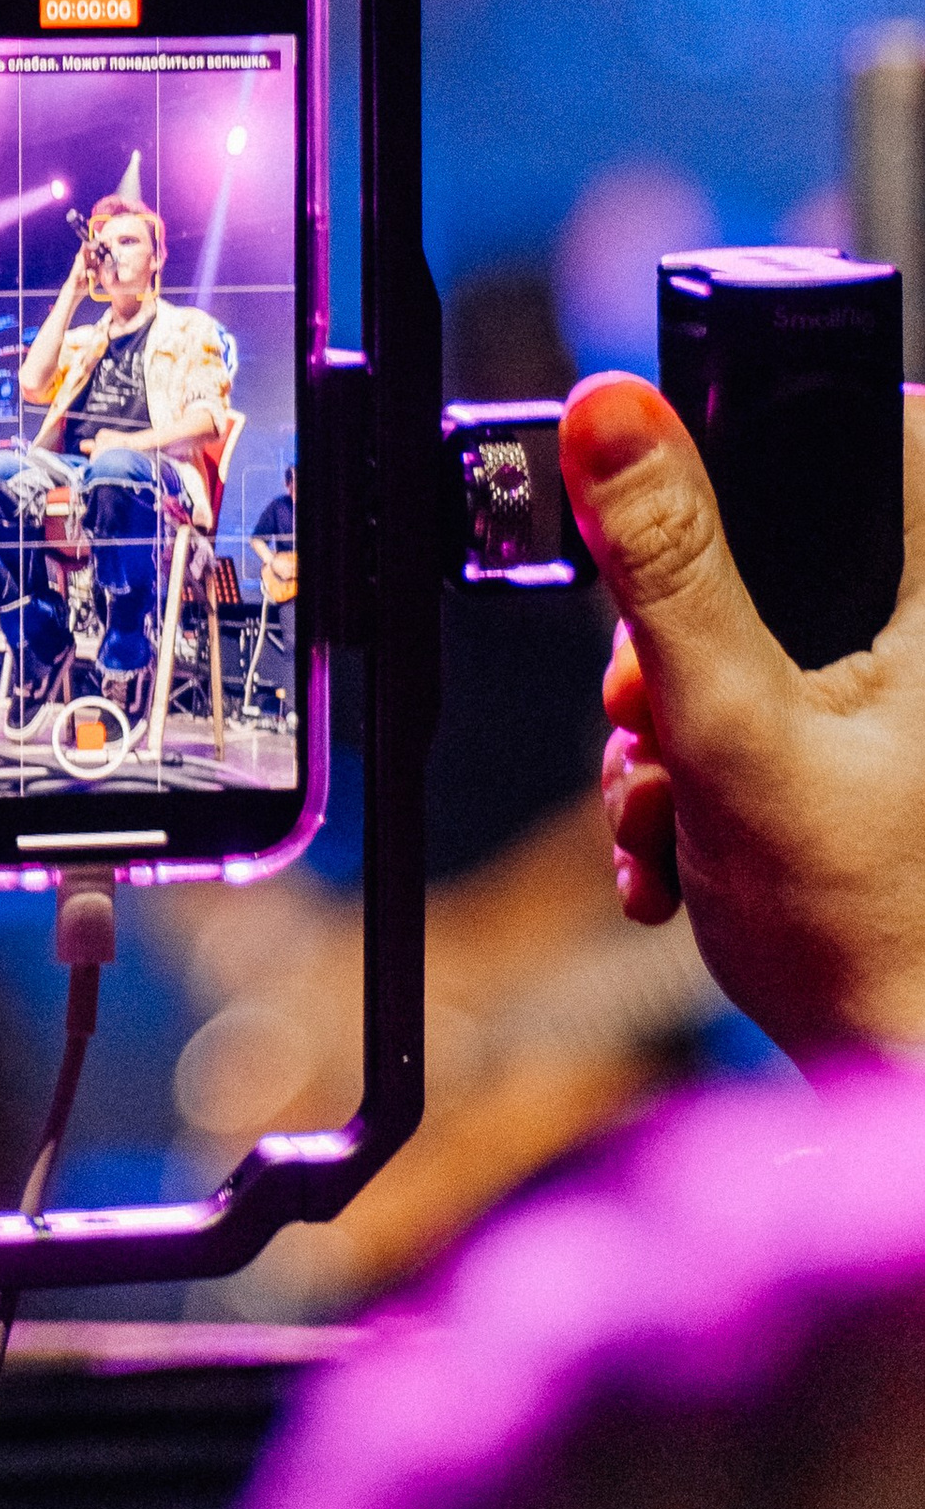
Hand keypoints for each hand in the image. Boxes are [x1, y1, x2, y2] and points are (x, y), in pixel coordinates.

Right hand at [558, 371, 924, 1062]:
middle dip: (676, 632)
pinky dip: (707, 777)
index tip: (679, 518)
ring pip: (759, 650)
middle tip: (644, 706)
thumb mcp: (734, 729)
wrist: (902, 1096)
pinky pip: (770, 728)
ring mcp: (903, 719)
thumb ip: (670, 567)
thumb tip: (612, 412)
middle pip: (785, 552)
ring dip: (674, 722)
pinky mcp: (876, 777)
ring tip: (661, 804)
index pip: (884, 430)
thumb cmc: (876, 940)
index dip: (763, 444)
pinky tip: (680, 845)